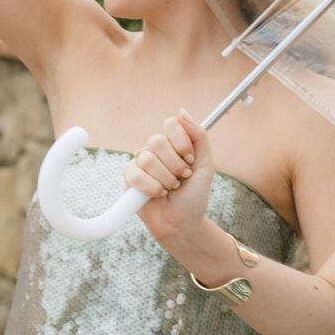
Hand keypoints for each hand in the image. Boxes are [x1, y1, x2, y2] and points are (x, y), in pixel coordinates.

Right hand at [129, 109, 215, 256]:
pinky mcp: (129, 179)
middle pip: (157, 141)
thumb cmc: (195, 196)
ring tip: (171, 189)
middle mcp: (156, 151)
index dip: (182, 143)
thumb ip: (198, 136)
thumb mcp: (206, 164)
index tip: (191, 160)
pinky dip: (152, 187)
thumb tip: (181, 111)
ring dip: (165, 179)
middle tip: (182, 178)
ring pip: (147, 158)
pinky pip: (135, 174)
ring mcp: (140, 163)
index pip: (171, 125)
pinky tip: (158, 194)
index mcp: (174, 143)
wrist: (183, 223)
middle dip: (175, 165)